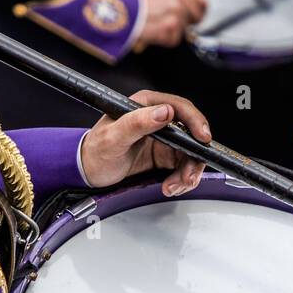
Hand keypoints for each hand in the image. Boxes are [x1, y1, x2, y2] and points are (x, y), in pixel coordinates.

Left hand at [79, 90, 210, 195]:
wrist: (89, 171)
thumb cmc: (96, 150)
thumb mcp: (113, 137)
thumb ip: (137, 123)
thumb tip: (164, 112)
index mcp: (146, 105)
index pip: (180, 108)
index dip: (196, 122)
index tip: (203, 139)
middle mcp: (157, 119)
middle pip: (190, 134)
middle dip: (194, 158)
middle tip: (188, 177)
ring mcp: (163, 138)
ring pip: (189, 154)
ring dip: (188, 172)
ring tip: (174, 186)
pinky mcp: (163, 155)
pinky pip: (182, 167)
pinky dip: (181, 179)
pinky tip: (170, 187)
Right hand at [135, 0, 205, 49]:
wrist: (121, 10)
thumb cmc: (136, 3)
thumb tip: (191, 8)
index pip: (202, 2)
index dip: (200, 12)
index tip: (196, 19)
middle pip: (197, 18)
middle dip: (187, 24)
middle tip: (170, 24)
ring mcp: (177, 13)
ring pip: (183, 31)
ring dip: (170, 32)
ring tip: (154, 25)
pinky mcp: (171, 26)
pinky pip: (173, 40)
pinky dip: (163, 40)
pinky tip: (152, 32)